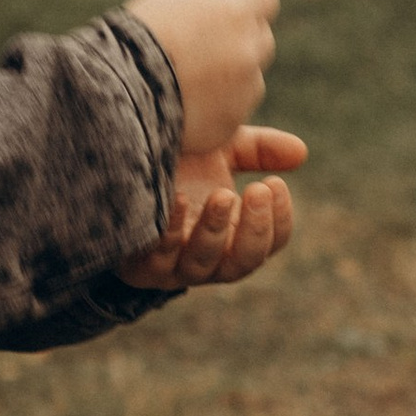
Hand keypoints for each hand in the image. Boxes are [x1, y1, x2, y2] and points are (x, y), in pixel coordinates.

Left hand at [121, 128, 306, 289]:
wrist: (115, 165)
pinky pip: (158, 259)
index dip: (280, 219)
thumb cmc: (174, 161)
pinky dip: (170, 231)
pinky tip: (178, 198)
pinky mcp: (138, 265)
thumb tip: (300, 152)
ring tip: (221, 195)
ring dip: (215, 231)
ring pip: (203, 266)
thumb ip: (257, 150)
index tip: (275, 184)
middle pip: (244, 262)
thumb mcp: (219, 149)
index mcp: (234, 236)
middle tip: (258, 191)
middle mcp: (207, 258)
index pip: (270, 242)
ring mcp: (172, 266)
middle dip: (256, 229)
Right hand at [124, 0, 279, 152]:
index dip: (247, 2)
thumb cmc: (134, 38)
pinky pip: (233, 107)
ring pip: (250, 74)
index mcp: (233, 8)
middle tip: (198, 47)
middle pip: (259, 35)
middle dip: (238, 39)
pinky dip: (216, 106)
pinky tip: (183, 103)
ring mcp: (244, 87)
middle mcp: (247, 46)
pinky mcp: (233, 120)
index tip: (229, 10)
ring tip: (184, 77)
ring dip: (229, 74)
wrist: (115, 94)